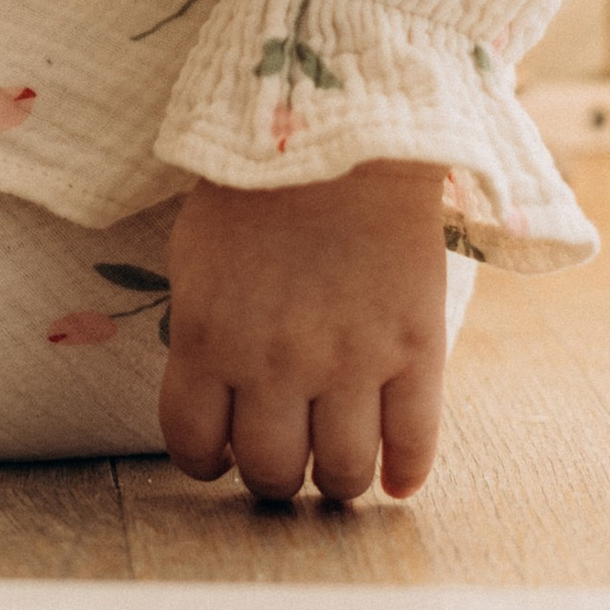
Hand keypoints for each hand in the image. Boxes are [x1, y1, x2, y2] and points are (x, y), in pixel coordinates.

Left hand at [159, 161, 446, 504]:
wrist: (346, 129)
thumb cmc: (257, 187)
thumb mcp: (196, 256)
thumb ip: (199, 333)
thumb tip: (210, 404)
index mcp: (209, 336)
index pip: (194, 446)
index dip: (206, 461)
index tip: (222, 452)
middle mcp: (276, 362)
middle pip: (272, 473)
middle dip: (274, 476)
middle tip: (286, 452)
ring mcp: (352, 360)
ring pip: (343, 473)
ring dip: (337, 480)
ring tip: (338, 459)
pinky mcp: (416, 348)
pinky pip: (414, 443)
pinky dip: (406, 473)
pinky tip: (397, 475)